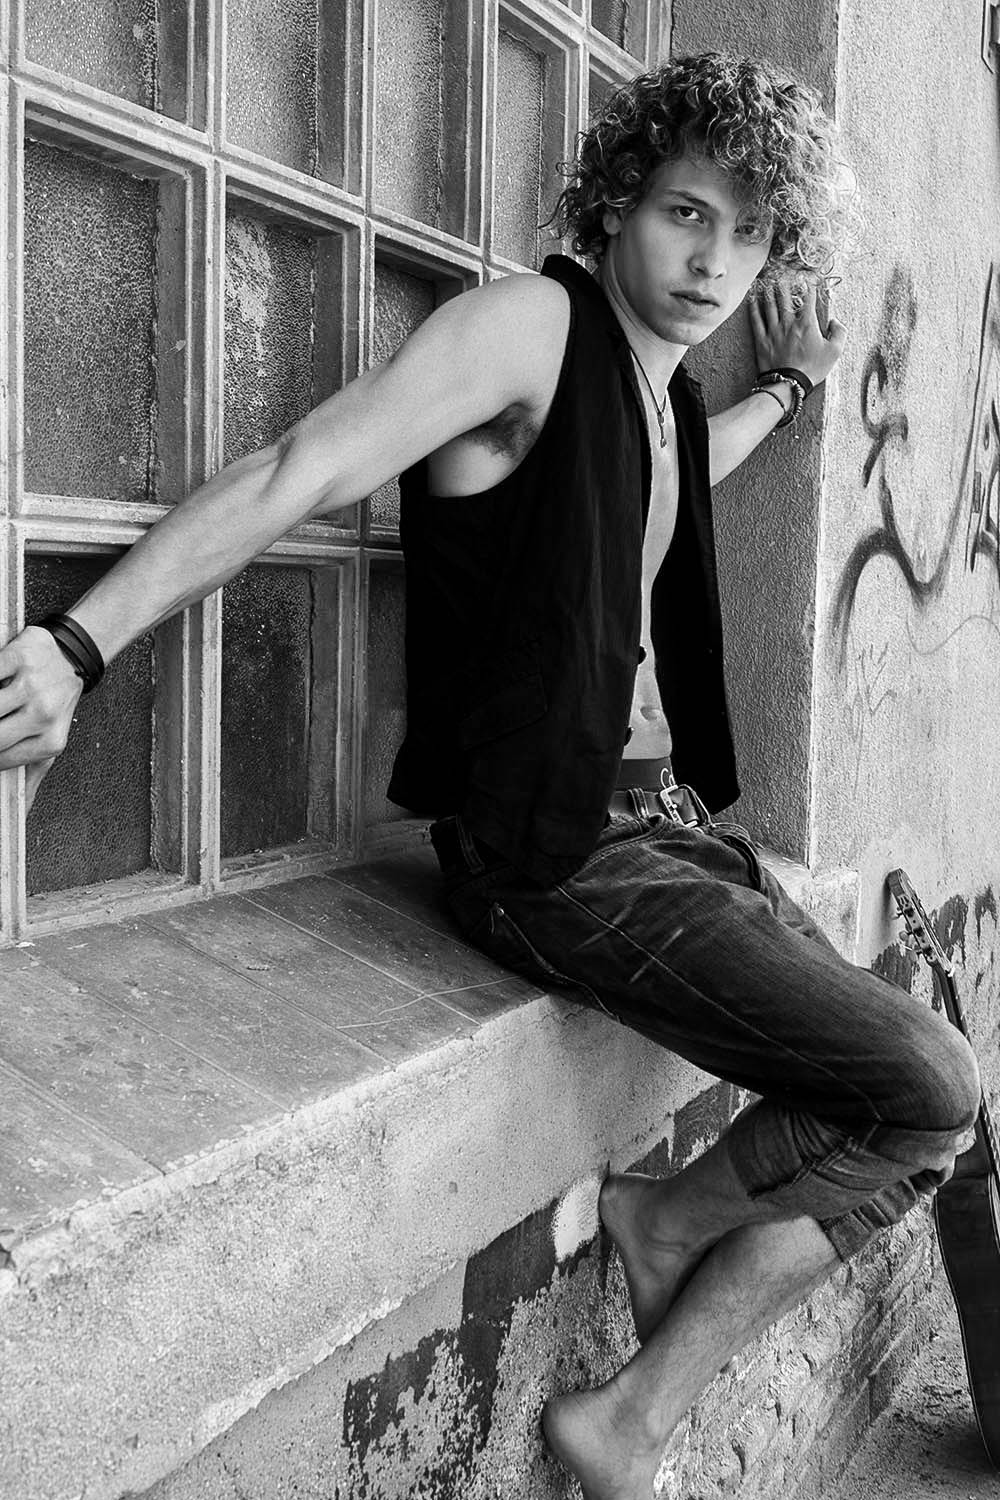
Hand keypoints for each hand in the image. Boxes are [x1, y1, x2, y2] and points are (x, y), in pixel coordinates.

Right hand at [0, 626, 83, 810]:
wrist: (72, 656)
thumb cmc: (54, 701)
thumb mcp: (50, 741)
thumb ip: (31, 776)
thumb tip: (22, 812)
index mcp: (50, 742)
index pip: (0, 760)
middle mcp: (44, 713)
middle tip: (1, 724)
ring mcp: (31, 684)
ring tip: (1, 705)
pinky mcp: (19, 657)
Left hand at [748, 281, 846, 389]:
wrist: (789, 384)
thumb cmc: (813, 369)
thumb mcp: (835, 351)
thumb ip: (839, 332)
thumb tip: (835, 321)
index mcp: (807, 323)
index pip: (810, 298)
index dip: (810, 285)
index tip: (810, 277)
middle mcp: (789, 322)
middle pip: (786, 297)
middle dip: (785, 283)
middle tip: (784, 274)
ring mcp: (773, 330)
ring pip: (770, 305)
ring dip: (769, 291)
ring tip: (768, 282)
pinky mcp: (761, 340)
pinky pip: (756, 320)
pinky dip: (753, 307)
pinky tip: (752, 299)